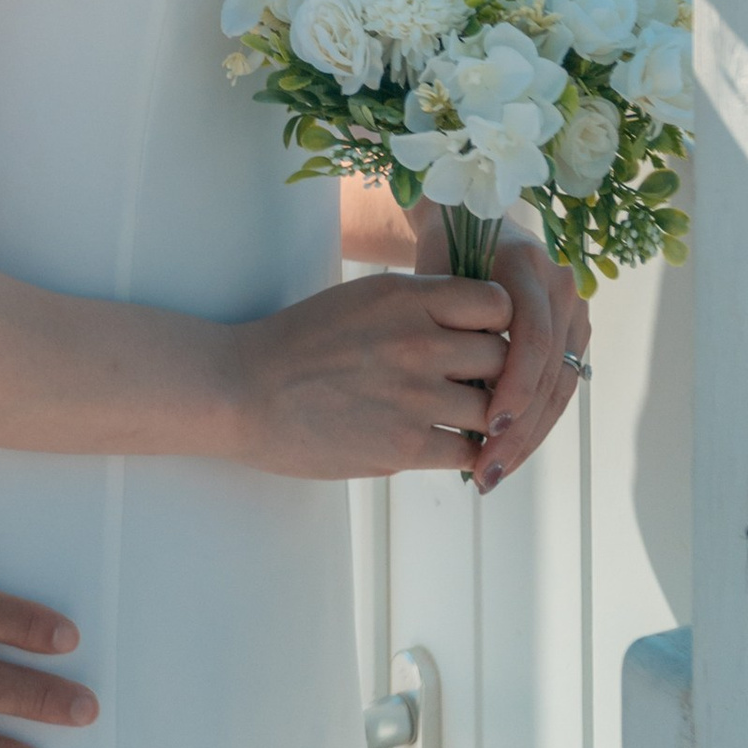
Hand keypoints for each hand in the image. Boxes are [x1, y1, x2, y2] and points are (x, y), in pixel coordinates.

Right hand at [230, 270, 512, 479]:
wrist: (244, 391)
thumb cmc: (301, 342)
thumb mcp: (364, 299)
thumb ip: (420, 308)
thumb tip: (474, 329)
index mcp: (406, 296)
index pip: (497, 303)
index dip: (498, 322)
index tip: (484, 334)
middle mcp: (418, 342)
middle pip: (502, 357)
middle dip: (498, 371)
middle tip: (481, 381)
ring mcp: (414, 397)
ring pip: (493, 408)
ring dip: (485, 415)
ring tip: (464, 415)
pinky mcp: (404, 446)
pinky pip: (466, 450)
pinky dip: (466, 450)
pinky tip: (447, 443)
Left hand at [457, 224, 588, 491]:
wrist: (470, 216)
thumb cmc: (442, 249)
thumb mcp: (437, 276)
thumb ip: (451, 324)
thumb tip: (454, 398)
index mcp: (527, 264)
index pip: (532, 336)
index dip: (513, 386)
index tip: (487, 426)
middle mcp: (562, 285)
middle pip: (550, 370)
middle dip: (520, 428)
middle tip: (488, 472)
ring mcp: (575, 309)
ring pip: (560, 386)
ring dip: (530, 435)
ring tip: (495, 473)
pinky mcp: (576, 332)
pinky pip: (560, 385)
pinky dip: (535, 421)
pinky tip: (510, 451)